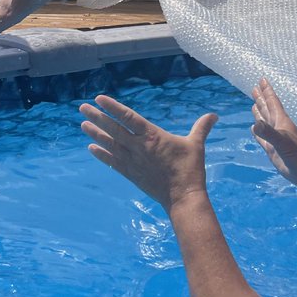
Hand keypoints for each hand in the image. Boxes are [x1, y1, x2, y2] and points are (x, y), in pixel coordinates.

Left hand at [80, 94, 216, 213]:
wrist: (183, 198)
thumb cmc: (190, 169)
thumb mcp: (196, 145)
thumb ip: (202, 128)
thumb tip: (214, 115)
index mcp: (152, 136)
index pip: (128, 117)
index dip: (113, 107)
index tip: (99, 99)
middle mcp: (138, 147)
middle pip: (113, 129)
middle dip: (97, 117)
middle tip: (82, 107)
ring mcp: (133, 161)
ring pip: (110, 144)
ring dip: (95, 134)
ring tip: (83, 124)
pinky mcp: (131, 174)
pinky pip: (112, 162)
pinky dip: (102, 155)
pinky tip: (92, 148)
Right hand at [250, 78, 296, 182]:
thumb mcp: (283, 143)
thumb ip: (269, 134)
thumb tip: (255, 125)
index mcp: (282, 122)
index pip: (273, 102)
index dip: (267, 91)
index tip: (261, 80)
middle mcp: (279, 128)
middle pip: (268, 109)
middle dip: (261, 98)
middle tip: (255, 87)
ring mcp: (276, 139)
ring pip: (265, 121)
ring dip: (259, 112)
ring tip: (254, 103)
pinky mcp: (273, 150)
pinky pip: (262, 137)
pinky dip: (257, 131)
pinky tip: (254, 128)